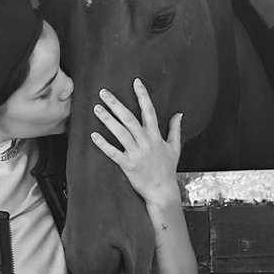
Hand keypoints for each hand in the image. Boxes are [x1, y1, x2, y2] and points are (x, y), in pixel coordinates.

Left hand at [91, 78, 181, 207]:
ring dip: (107, 120)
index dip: (142, 95)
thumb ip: (175, 129)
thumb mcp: (175, 147)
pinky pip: (113, 153)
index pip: (149, 111)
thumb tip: (179, 114)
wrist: (162, 191)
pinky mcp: (127, 165)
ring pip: (120, 132)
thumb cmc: (167, 169)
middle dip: (116, 104)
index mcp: (155, 136)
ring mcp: (136, 153)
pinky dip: (103, 144)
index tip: (135, 82)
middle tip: (103, 92)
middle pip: (129, 118)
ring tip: (96, 108)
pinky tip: (93, 135)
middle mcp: (145, 142)